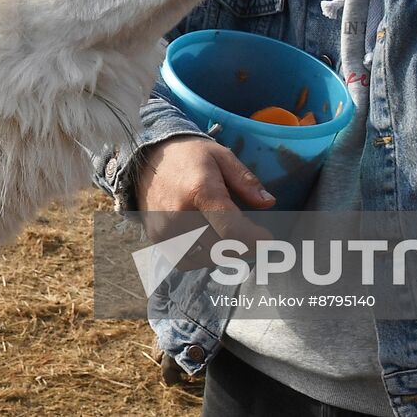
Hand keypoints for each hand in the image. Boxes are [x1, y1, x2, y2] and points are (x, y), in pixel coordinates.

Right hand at [135, 136, 273, 261]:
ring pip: (206, 258)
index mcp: (200, 191)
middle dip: (242, 244)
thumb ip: (246, 180)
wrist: (148, 157)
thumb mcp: (222, 156)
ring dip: (222, 252)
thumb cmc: (190, 155)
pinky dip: (201, 257)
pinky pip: (186, 261)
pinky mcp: (157, 238)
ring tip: (226, 234)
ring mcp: (166, 229)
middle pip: (221, 246)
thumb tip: (269, 203)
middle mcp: (180, 213)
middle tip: (249, 233)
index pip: (231, 229)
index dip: (253, 240)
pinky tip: (206, 240)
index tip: (267, 239)